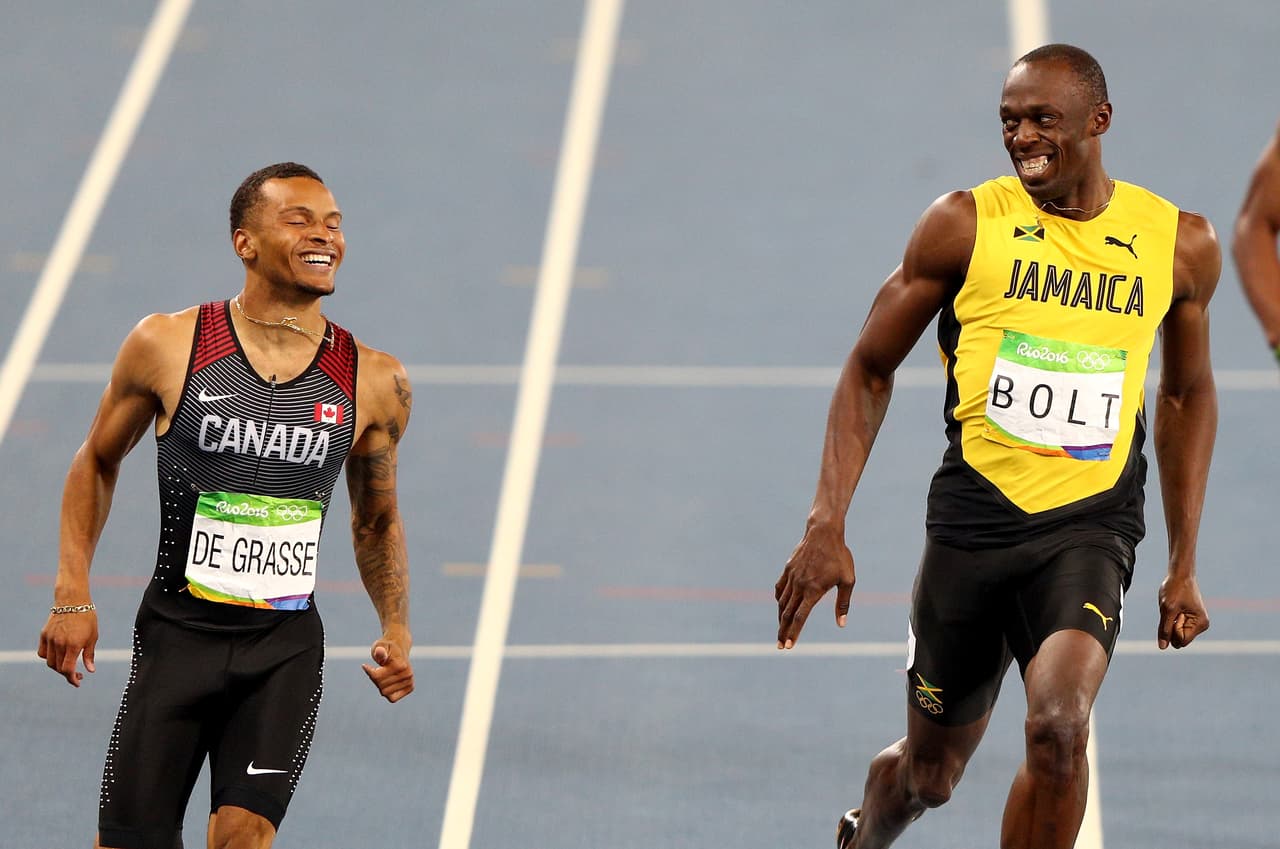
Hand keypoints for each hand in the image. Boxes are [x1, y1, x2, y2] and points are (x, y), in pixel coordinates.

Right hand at [37, 609, 98, 686]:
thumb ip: (89, 655)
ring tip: (68, 665)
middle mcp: (59, 643)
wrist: (72, 601)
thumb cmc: (87, 618)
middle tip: (77, 674)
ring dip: (58, 667)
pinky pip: (43, 652)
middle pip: (58, 668)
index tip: (78, 682)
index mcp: (73, 645)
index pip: (67, 669)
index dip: (72, 679)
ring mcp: (50, 639)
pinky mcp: (44, 635)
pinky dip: (49, 658)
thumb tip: (90, 671)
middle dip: (67, 674)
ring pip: (49, 662)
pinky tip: (58, 656)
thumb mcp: (93, 636)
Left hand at [362, 638, 413, 702]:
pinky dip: (387, 692)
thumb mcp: (380, 645)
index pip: (377, 677)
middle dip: (375, 679)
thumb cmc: (387, 647)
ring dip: (380, 685)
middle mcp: (407, 674)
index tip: (365, 666)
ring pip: (385, 693)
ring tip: (383, 675)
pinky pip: (392, 698)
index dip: (369, 672)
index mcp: (400, 665)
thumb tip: (379, 652)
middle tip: (377, 669)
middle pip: (381, 686)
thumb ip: (379, 651)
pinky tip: (387, 683)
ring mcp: (410, 681)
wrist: (400, 647)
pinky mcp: (410, 687)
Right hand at [775, 526, 854, 648]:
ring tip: (781, 630)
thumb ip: (843, 603)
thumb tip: (841, 624)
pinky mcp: (788, 570)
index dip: (793, 633)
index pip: (799, 617)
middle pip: (787, 613)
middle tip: (779, 645)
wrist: (823, 532)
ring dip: (780, 618)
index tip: (788, 646)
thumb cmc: (839, 556)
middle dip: (783, 631)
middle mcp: (799, 585)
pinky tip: (780, 606)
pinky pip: (780, 589)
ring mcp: (791, 577)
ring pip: (782, 602)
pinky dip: (779, 600)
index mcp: (813, 590)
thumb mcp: (848, 580)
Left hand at [1157, 572, 1208, 649]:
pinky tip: (1175, 606)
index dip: (1173, 630)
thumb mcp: (1167, 609)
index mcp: (1200, 624)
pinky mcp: (1190, 618)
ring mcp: (1196, 622)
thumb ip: (1164, 629)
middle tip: (1175, 609)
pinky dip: (1171, 617)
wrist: (1180, 574)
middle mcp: (1201, 625)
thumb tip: (1163, 647)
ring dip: (1171, 621)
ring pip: (1176, 632)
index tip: (1175, 614)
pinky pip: (1176, 626)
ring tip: (1175, 606)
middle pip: (1179, 639)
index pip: (1181, 641)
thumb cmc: (1174, 589)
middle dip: (1172, 626)